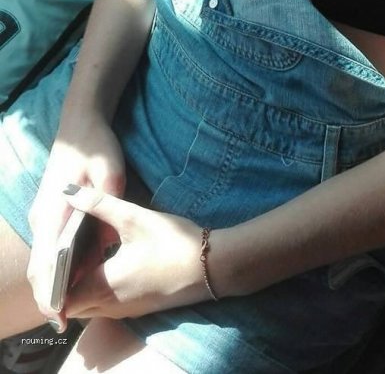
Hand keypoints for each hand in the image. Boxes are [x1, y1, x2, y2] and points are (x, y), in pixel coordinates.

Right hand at [27, 112, 125, 330]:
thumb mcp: (110, 174)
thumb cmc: (96, 147)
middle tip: (66, 320)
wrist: (81, 123)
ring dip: (55, 280)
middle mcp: (42, 217)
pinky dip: (59, 264)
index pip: (45, 261)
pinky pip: (51, 245)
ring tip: (73, 305)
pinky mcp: (50, 212)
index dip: (49, 291)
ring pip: (43, 257)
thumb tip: (105, 242)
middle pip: (40, 265)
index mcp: (53, 211)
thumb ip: (106, 209)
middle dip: (50, 294)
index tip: (57, 315)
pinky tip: (77, 275)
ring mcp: (44, 214)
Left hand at [61, 186, 214, 319]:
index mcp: (103, 286)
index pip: (61, 295)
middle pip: (73, 303)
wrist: (213, 267)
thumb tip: (68, 192)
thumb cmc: (173, 243)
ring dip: (82, 287)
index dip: (53, 278)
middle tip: (66, 252)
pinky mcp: (138, 308)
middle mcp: (110, 306)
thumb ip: (99, 204)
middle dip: (65, 283)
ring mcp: (125, 310)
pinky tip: (107, 264)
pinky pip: (106, 305)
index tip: (54, 253)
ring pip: (90, 305)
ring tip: (83, 256)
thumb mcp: (135, 218)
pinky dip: (99, 290)